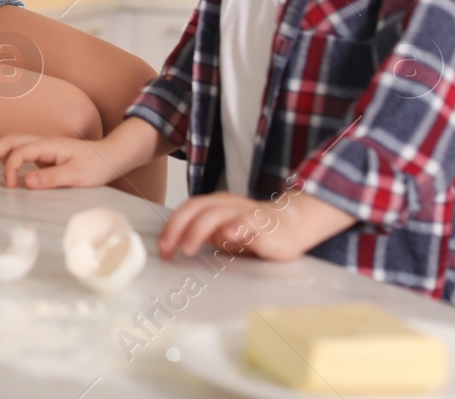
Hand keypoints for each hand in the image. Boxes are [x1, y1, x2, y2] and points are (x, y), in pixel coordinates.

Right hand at [0, 134, 120, 189]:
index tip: (10, 187)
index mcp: (49, 145)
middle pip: (11, 139)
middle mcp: (43, 142)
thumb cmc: (96, 166)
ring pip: (15, 142)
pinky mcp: (46, 154)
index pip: (20, 152)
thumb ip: (51, 178)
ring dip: (0, 152)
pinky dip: (10, 157)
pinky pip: (22, 151)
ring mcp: (44, 147)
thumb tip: (26, 182)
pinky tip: (8, 169)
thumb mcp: (76, 175)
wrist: (110, 157)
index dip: (10, 168)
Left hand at [158, 192, 301, 261]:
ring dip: (198, 231)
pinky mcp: (262, 224)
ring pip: (216, 214)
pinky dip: (236, 227)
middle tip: (168, 250)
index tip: (162, 249)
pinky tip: (228, 236)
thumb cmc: (253, 231)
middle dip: (177, 228)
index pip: (186, 210)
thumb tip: (178, 244)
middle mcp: (226, 204)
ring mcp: (243, 212)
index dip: (171, 227)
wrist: (291, 225)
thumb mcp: (222, 233)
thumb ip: (203, 235)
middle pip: (196, 208)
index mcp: (214, 204)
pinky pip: (248, 222)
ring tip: (187, 249)